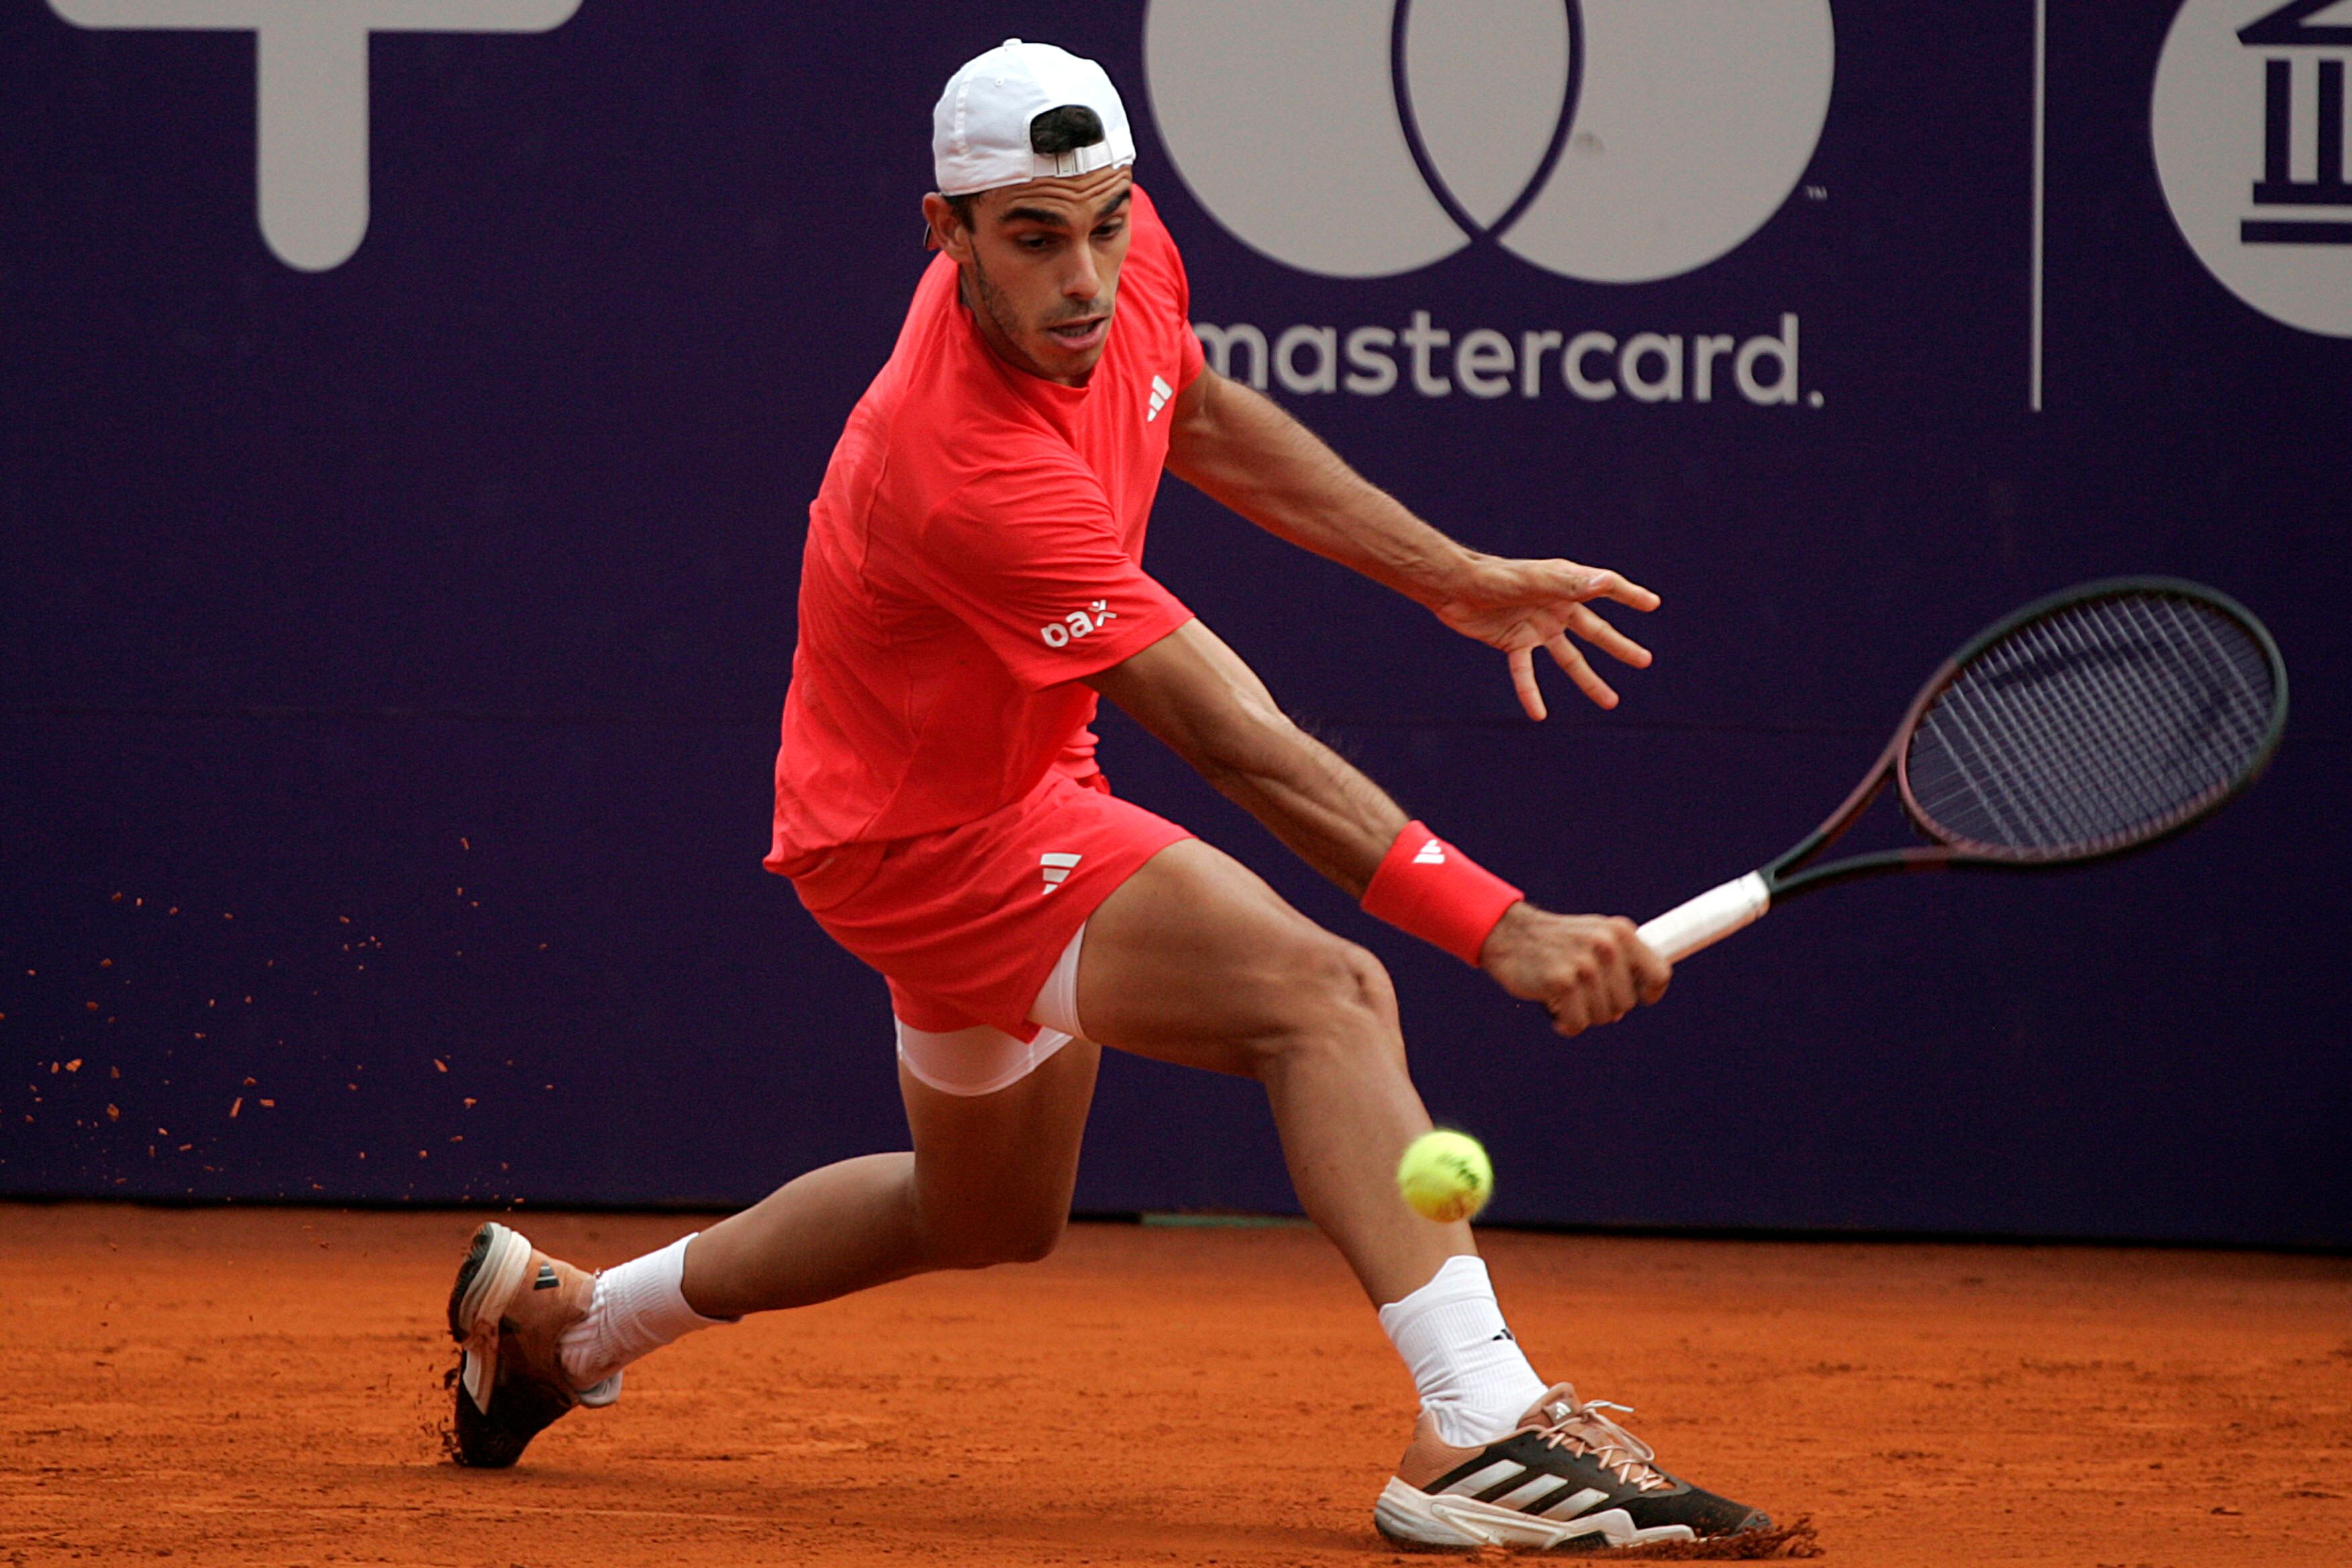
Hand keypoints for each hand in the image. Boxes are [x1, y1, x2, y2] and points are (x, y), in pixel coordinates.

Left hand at [1425, 555, 1660, 719]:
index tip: (1652, 604)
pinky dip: (1531, 692)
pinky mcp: (1513, 643)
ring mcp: (1536, 627)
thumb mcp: (1536, 580)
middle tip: (1644, 661)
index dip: (1629, 595)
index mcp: (1565, 585)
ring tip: (1611, 702)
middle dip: (1619, 647)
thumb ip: (1570, 583)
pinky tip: (1540, 714)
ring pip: (1568, 659)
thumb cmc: (1495, 576)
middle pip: (1595, 631)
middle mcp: (1555, 606)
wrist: (1453, 587)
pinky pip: (1526, 673)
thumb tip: (1606, 584)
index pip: (1605, 588)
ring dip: (1589, 680)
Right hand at [1478, 902, 1670, 1036]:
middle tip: (1581, 990)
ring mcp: (1584, 964)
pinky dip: (1565, 1024)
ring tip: (1564, 993)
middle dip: (1605, 1005)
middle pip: (1627, 1003)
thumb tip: (1628, 1006)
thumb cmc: (1554, 941)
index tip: (1639, 998)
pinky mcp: (1562, 982)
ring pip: (1603, 1017)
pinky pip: (1577, 1024)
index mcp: (1620, 932)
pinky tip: (1553, 1007)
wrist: (1508, 933)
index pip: (1659, 974)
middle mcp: (1606, 945)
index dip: (1649, 993)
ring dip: (1583, 1013)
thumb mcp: (1594, 936)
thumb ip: (1619, 963)